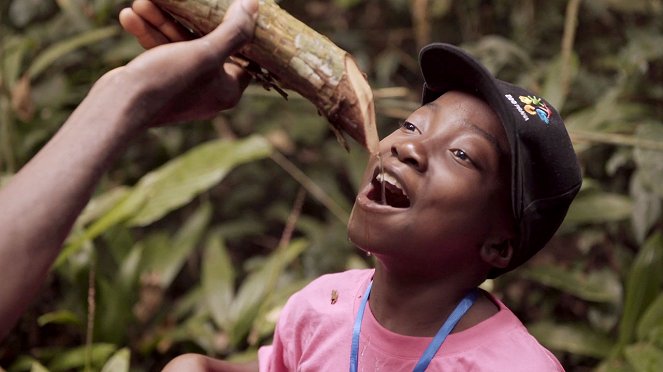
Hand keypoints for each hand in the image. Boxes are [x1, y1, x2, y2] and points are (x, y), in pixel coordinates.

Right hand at [117, 0, 256, 125]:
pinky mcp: (161, 83)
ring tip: (142, 2)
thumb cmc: (169, 82)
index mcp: (227, 90)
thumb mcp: (206, 52)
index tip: (229, 10)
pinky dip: (147, 34)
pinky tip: (129, 17)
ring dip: (159, 21)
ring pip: (177, 45)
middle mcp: (208, 91)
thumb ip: (233, 31)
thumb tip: (253, 5)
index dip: (237, 32)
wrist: (121, 106)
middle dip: (185, 18)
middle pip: (205, 45)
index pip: (243, 57)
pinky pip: (159, 52)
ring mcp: (184, 87)